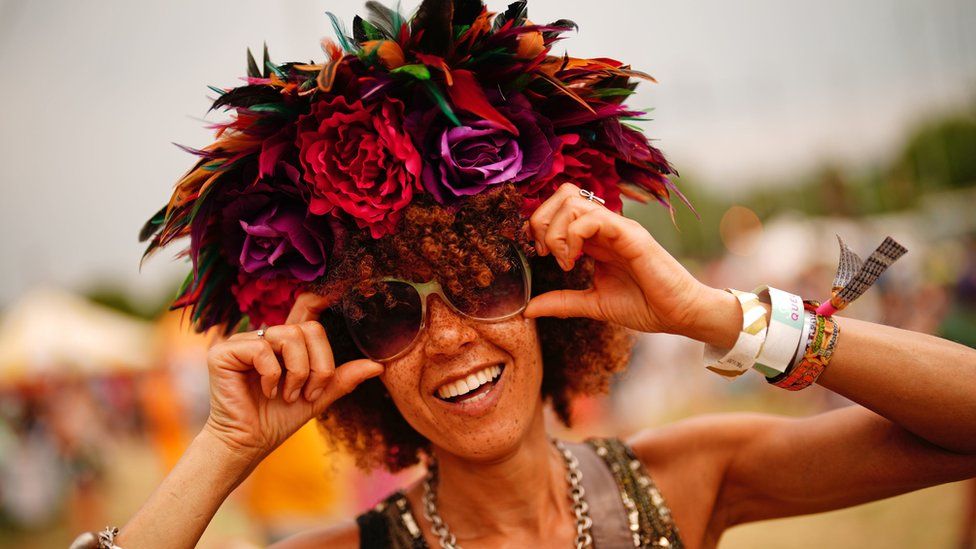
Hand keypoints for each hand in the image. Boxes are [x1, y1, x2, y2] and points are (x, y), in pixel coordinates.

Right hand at [203, 293, 382, 461]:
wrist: (248, 443)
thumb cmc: (278, 419)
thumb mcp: (318, 396)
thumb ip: (342, 379)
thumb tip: (378, 366)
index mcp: (285, 342)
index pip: (306, 308)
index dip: (319, 298)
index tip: (334, 297)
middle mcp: (265, 336)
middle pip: (308, 329)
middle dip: (318, 366)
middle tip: (308, 393)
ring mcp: (243, 341)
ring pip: (289, 336)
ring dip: (298, 372)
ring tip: (289, 395)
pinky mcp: (224, 351)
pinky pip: (262, 349)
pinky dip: (273, 375)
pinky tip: (267, 392)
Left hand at [524, 183, 738, 345]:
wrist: (681, 314)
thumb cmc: (645, 306)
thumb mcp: (593, 304)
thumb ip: (562, 302)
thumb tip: (528, 309)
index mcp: (596, 238)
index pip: (560, 208)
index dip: (541, 225)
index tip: (540, 255)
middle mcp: (606, 226)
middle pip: (563, 194)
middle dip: (542, 221)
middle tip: (546, 253)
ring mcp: (618, 227)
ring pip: (573, 201)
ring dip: (557, 231)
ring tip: (563, 260)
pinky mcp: (631, 235)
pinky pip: (594, 218)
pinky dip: (574, 236)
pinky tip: (575, 260)